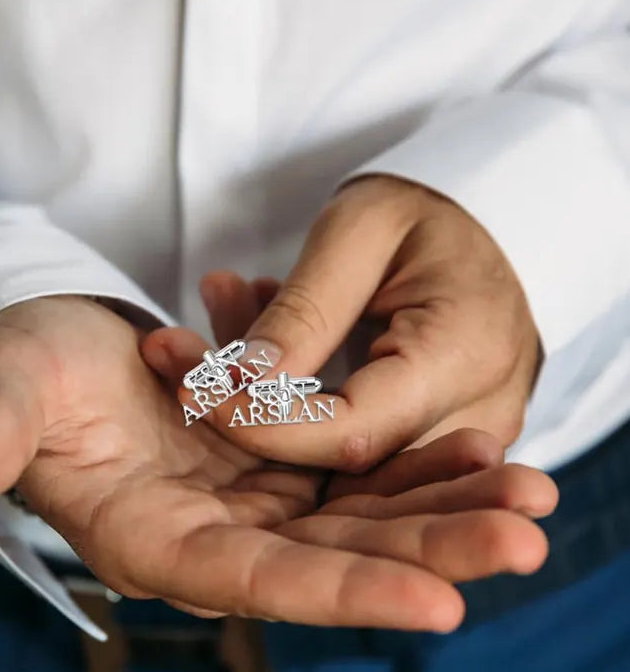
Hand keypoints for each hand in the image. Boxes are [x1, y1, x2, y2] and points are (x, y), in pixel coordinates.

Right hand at [0, 296, 553, 629]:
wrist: (62, 339)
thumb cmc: (28, 368)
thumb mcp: (4, 389)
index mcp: (153, 540)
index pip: (256, 584)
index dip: (342, 592)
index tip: (441, 605)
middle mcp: (216, 532)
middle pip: (333, 556)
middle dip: (430, 552)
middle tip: (528, 534)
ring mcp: (253, 497)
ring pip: (360, 515)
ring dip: (443, 507)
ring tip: (530, 491)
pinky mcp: (275, 458)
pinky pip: (357, 470)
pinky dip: (415, 461)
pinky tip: (479, 444)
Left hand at [146, 175, 540, 470]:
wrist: (490, 226)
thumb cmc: (426, 214)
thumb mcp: (360, 232)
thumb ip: (304, 312)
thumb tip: (240, 383)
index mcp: (463, 358)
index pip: (348, 431)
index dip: (262, 423)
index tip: (193, 389)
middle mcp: (474, 415)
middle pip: (341, 458)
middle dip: (249, 418)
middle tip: (180, 358)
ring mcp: (459, 435)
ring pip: (338, 458)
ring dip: (265, 405)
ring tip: (219, 326)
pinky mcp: (435, 436)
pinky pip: (354, 444)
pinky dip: (294, 404)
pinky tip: (257, 349)